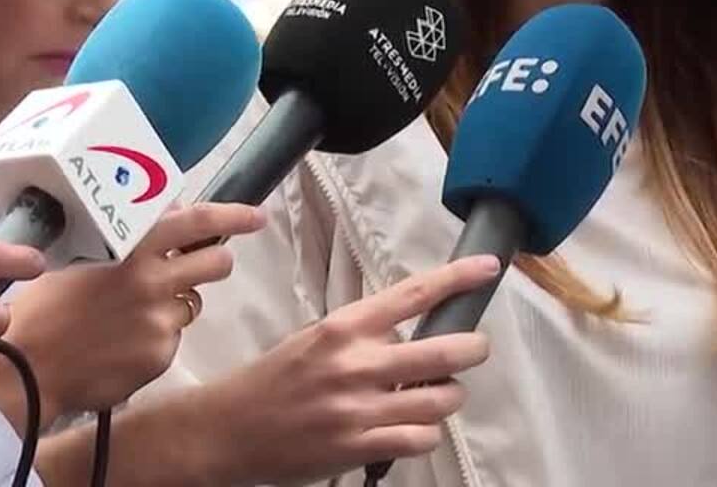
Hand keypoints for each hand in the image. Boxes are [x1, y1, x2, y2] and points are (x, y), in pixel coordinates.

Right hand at [0, 202, 264, 423]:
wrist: (26, 369)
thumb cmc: (45, 310)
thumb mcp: (79, 259)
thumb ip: (127, 243)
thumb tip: (167, 221)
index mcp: (132, 249)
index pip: (196, 221)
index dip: (233, 215)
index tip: (257, 216)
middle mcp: (154, 280)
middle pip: (216, 262)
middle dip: (214, 263)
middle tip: (197, 268)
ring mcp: (160, 320)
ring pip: (191, 305)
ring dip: (175, 306)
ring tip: (130, 317)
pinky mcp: (161, 354)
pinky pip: (171, 340)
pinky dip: (154, 340)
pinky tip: (120, 346)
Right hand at [198, 255, 498, 485]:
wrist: (228, 429)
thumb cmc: (275, 380)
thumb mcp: (316, 338)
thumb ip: (365, 332)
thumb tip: (417, 329)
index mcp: (345, 327)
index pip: (414, 294)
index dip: (458, 279)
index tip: (488, 269)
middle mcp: (357, 363)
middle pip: (446, 350)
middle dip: (473, 349)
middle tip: (473, 350)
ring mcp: (360, 409)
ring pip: (442, 399)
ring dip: (448, 396)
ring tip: (434, 395)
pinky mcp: (359, 447)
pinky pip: (421, 438)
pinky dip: (425, 433)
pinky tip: (411, 427)